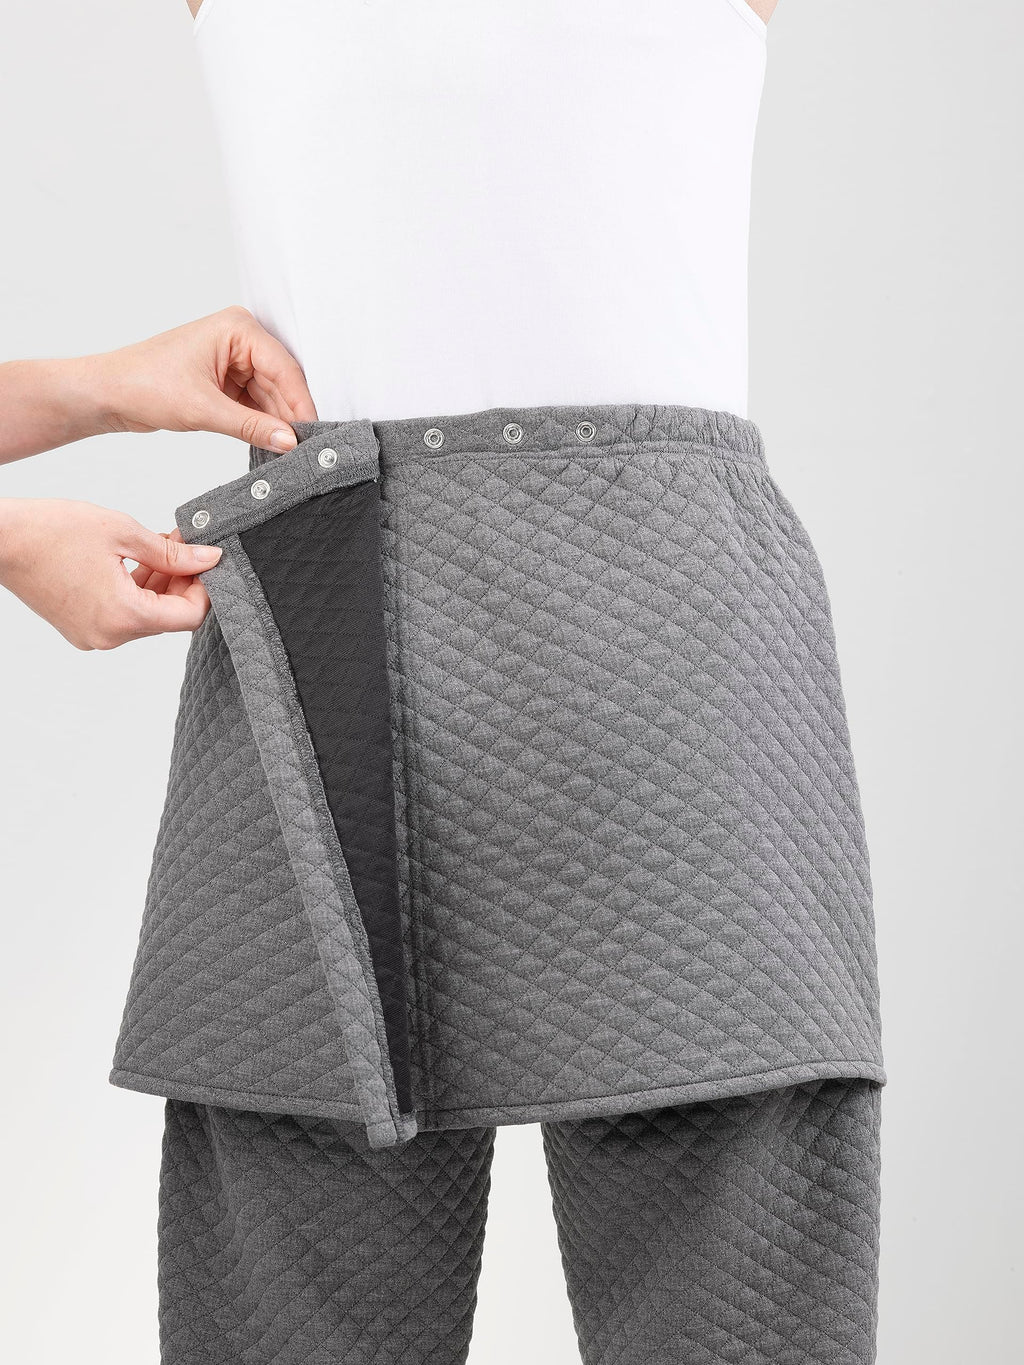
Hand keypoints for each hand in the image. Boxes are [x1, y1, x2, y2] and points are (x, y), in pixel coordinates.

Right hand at [0, 498, 220, 649]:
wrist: (0, 540)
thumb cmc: (52, 531)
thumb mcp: (123, 533)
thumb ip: (172, 553)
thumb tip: (209, 559)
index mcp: (124, 616)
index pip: (188, 617)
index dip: (204, 589)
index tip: (206, 562)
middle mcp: (109, 636)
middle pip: (168, 618)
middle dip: (183, 582)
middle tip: (184, 546)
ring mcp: (92, 636)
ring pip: (146, 615)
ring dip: (160, 584)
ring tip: (161, 546)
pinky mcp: (80, 628)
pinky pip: (122, 615)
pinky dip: (136, 591)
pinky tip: (137, 560)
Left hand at [95, 306, 317, 450]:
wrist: (109, 393)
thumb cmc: (144, 384)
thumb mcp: (203, 409)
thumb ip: (250, 426)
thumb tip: (288, 441)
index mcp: (237, 329)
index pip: (283, 368)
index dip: (300, 404)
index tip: (312, 434)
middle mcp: (240, 339)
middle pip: (281, 382)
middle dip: (290, 415)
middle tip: (306, 449)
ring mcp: (235, 360)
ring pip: (271, 395)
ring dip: (276, 422)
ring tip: (290, 451)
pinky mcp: (227, 380)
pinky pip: (256, 403)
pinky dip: (262, 423)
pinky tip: (272, 442)